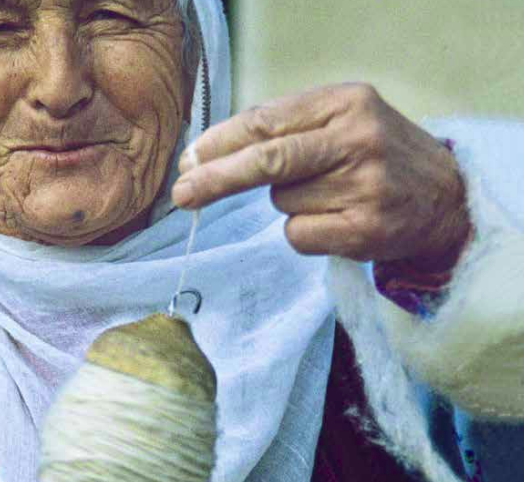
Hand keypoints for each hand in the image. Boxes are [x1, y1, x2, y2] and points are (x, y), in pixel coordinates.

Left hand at [173, 83, 471, 265]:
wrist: (445, 199)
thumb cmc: (373, 157)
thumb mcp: (340, 122)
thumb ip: (283, 130)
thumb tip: (203, 157)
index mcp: (346, 102)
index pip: (266, 121)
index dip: (220, 143)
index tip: (188, 160)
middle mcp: (358, 139)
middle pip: (268, 160)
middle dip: (216, 178)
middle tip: (182, 193)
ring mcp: (365, 185)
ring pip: (281, 202)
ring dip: (288, 205)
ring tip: (330, 197)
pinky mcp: (365, 229)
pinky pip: (298, 234)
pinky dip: (303, 232)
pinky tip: (335, 221)